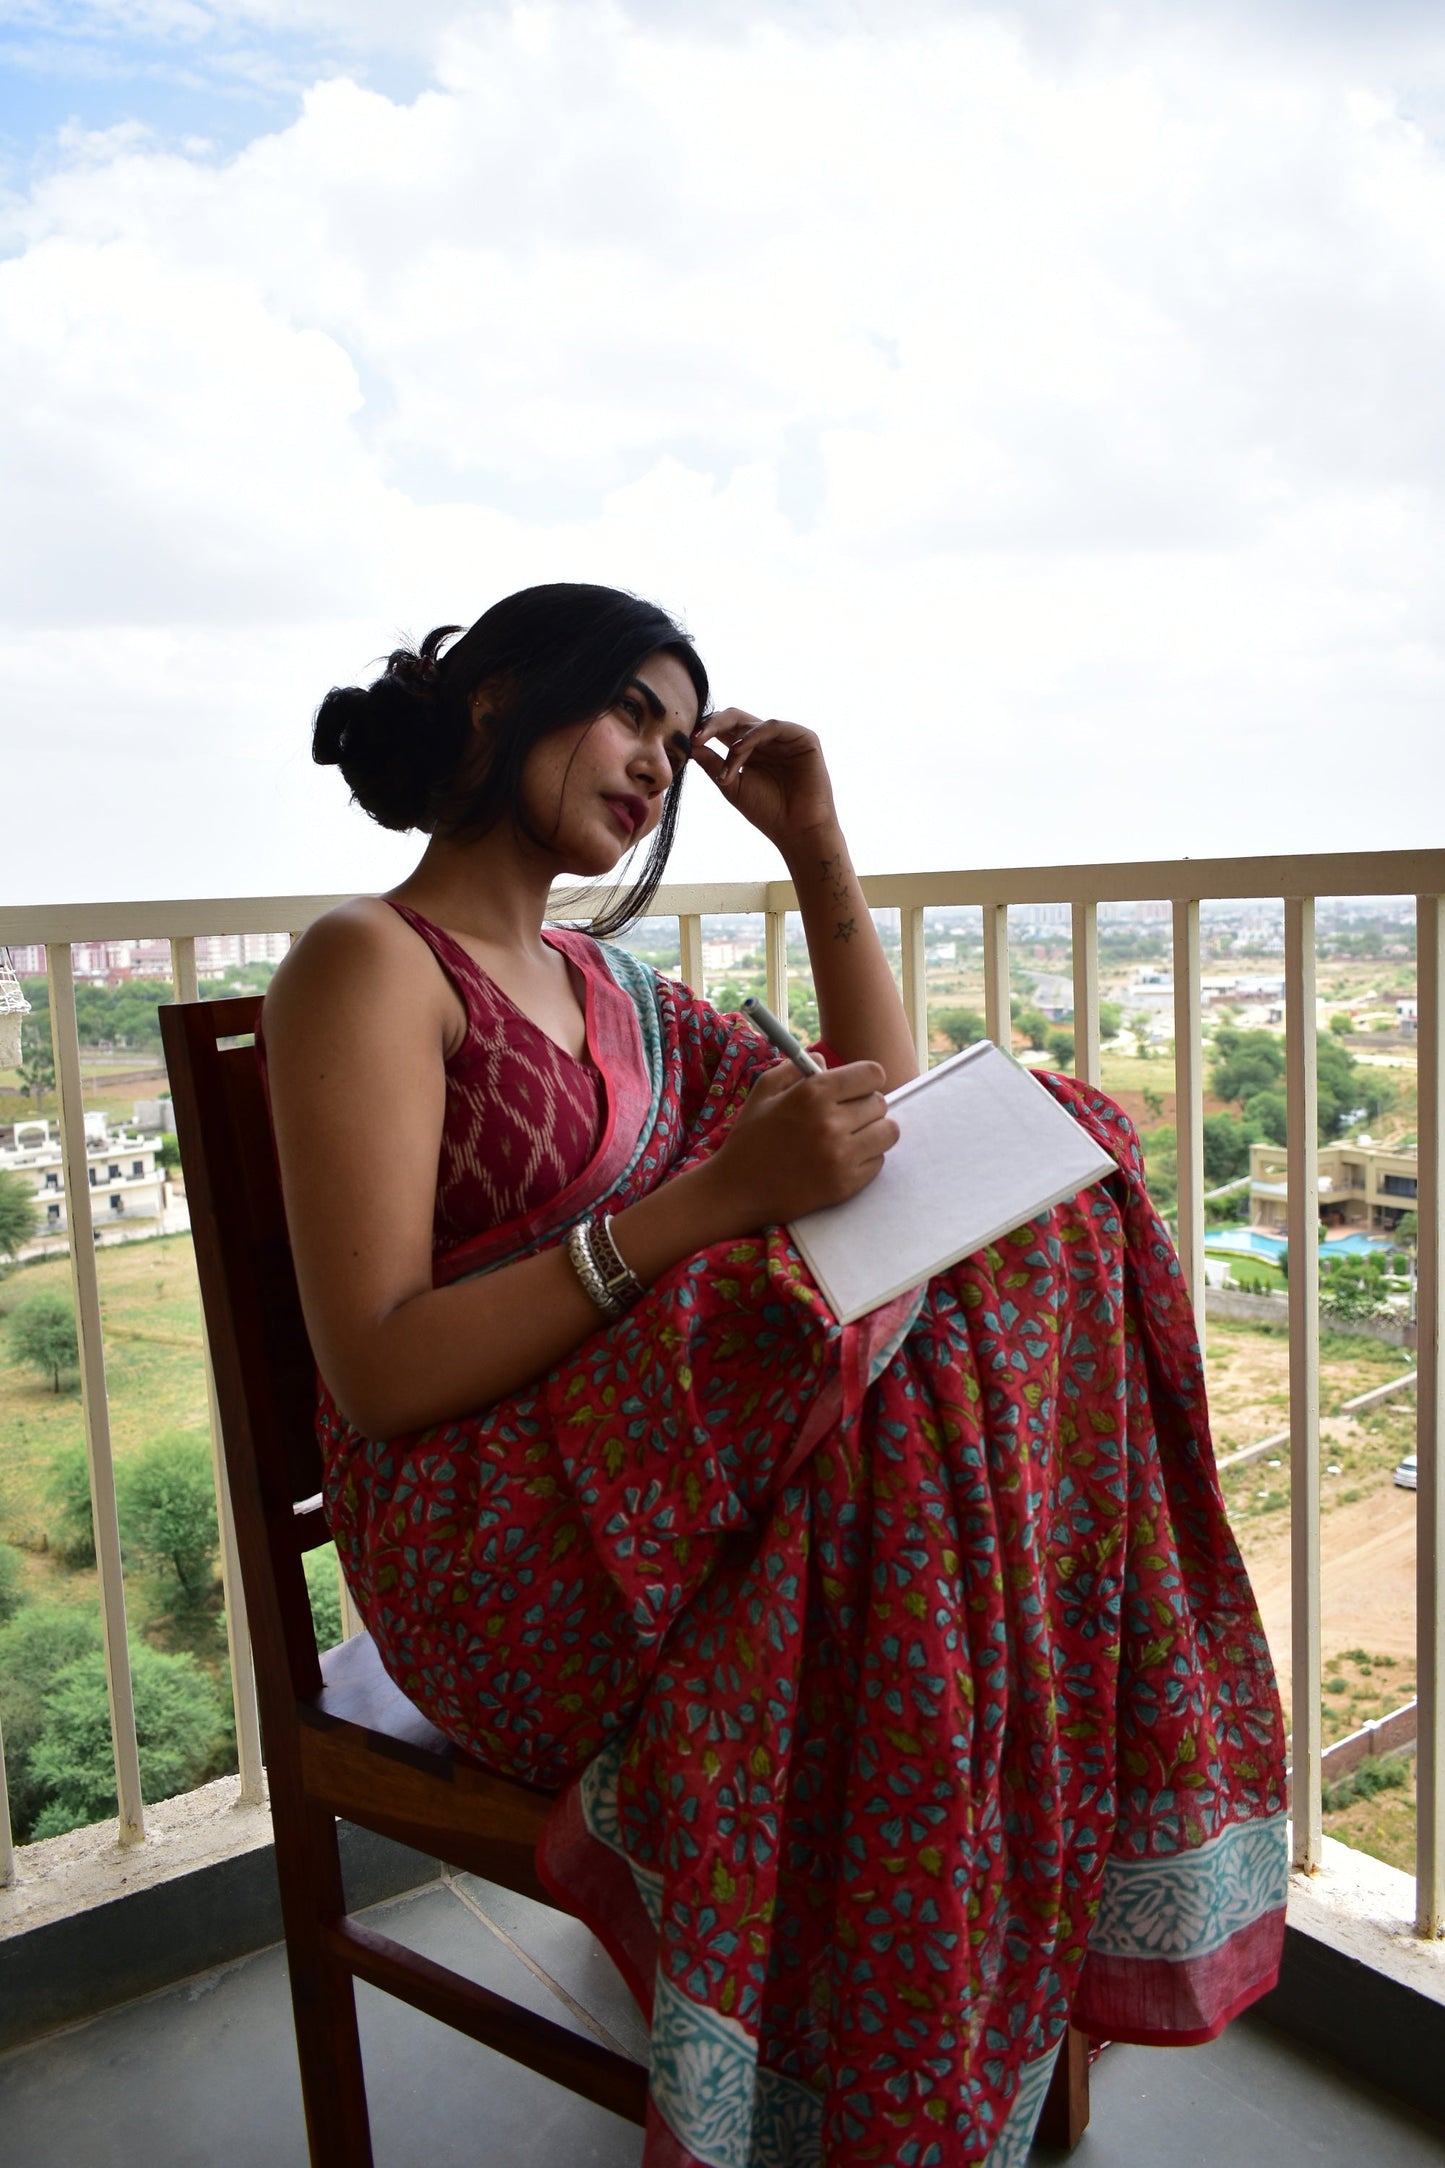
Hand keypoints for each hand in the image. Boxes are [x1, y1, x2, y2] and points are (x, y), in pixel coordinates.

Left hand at [690, 709, 836, 851]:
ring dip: (734, 740)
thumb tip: (689, 744)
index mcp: (749, 750)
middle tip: (695, 736)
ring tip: (727, 763)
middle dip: (713, 724)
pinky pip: (773, 726)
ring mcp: (785, 737)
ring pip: (751, 723)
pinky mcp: (804, 738)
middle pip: (735, 718)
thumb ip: (712, 763)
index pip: (723, 729)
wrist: (797, 830)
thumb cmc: (767, 812)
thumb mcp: (731, 785)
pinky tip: (739, 750)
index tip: (686, 741)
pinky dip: (754, 736)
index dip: (705, 731)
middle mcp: (766, 740)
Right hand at [705, 1058, 897, 1228]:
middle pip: (880, 1103)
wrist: (737, 1191)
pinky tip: (841, 1159)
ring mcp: (842, 1156)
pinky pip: (879, 1161)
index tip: (856, 1088)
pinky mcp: (847, 1184)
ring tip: (850, 1137)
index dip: (866, 1079)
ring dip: (873, 1132)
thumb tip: (825, 1063)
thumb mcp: (763, 1091)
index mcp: (813, 1093)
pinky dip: (866, 1159)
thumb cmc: (750, 1138)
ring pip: (888, 1132)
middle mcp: (831, 1122)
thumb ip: (795, 1068)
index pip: (873, 1074)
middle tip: (845, 1116)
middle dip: (865, 1106)